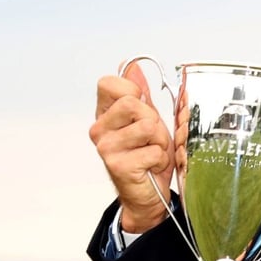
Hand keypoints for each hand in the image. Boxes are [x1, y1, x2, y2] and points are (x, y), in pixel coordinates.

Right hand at [88, 61, 173, 231]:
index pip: (109, 83)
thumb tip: (131, 65)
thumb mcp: (148, 119)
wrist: (150, 195)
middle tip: (152, 137)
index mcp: (105, 113)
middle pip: (132, 102)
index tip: (141, 105)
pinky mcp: (117, 165)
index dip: (132, 90)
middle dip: (153, 119)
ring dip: (160, 141)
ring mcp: (105, 147)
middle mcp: (99, 129)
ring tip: (153, 152)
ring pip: (147, 126)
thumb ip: (141, 93)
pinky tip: (150, 167)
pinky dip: (160, 159)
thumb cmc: (149, 156)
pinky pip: (153, 150)